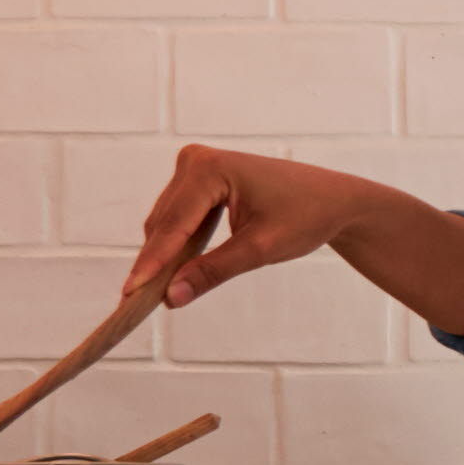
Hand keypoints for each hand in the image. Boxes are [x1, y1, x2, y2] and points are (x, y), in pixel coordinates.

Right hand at [124, 144, 393, 306]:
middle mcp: (195, 160)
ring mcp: (195, 166)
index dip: (152, 263)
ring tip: (154, 294)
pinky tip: (174, 272)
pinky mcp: (200, 178)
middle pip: (164, 224)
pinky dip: (176, 245)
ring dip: (163, 255)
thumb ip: (213, 272)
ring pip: (166, 222)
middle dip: (155, 263)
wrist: (334, 200)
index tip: (129, 294)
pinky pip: (178, 217)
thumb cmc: (305, 217)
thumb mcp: (260, 249)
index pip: (173, 225)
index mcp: (209, 168)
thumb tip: (171, 298)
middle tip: (137, 304)